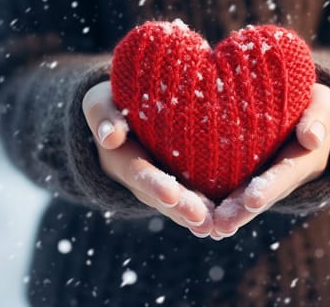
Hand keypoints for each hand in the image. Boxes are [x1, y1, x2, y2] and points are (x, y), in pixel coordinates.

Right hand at [82, 81, 214, 237]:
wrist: (125, 116)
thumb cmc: (114, 103)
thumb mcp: (99, 103)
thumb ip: (102, 116)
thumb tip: (110, 137)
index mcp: (123, 160)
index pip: (139, 173)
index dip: (153, 183)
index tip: (171, 193)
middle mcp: (143, 181)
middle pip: (163, 197)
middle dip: (182, 208)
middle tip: (202, 218)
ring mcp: (162, 187)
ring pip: (180, 206)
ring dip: (199, 217)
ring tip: (220, 227)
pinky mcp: (181, 185)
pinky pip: (196, 200)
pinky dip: (211, 211)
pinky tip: (230, 221)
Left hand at [210, 83, 329, 239]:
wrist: (302, 115)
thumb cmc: (312, 104)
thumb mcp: (324, 105)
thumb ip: (320, 117)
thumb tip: (311, 138)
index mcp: (305, 159)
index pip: (287, 172)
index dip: (271, 186)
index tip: (252, 200)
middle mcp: (285, 177)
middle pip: (263, 195)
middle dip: (243, 211)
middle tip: (223, 224)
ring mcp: (267, 181)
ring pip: (247, 199)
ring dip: (229, 214)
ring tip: (209, 227)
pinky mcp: (248, 177)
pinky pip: (233, 191)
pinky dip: (216, 203)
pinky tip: (196, 216)